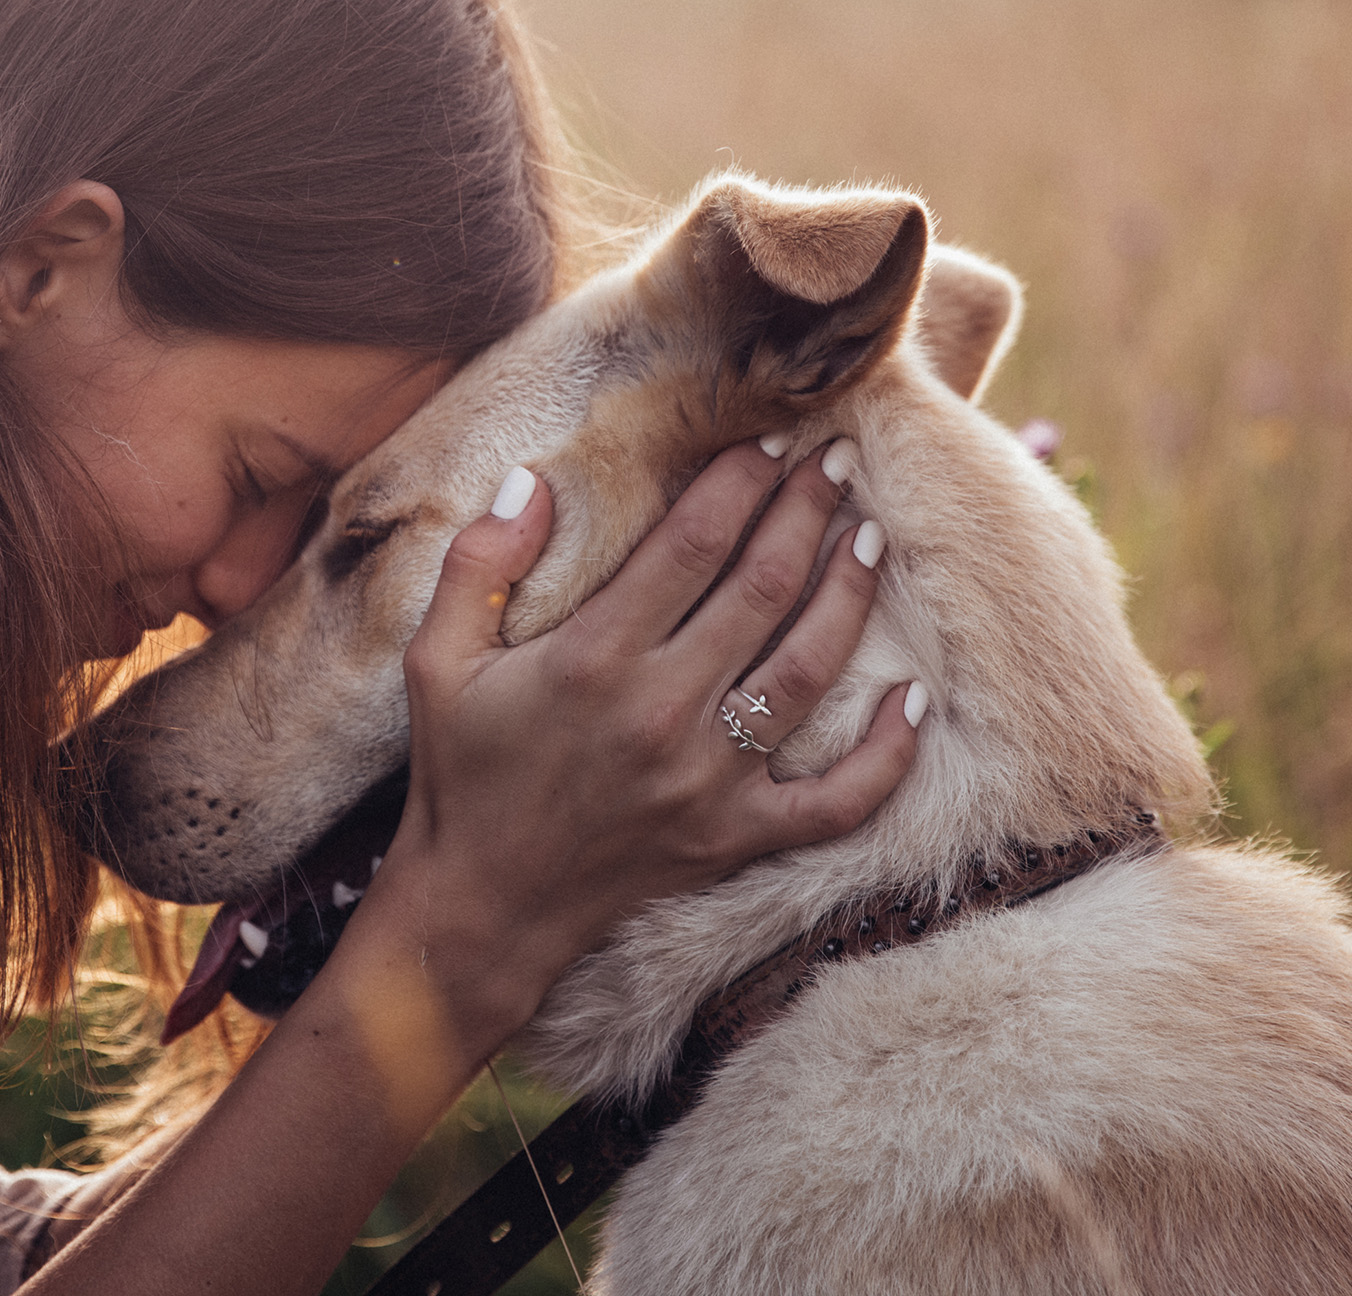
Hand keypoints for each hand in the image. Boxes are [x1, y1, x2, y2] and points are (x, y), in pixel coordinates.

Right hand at [374, 439, 920, 1045]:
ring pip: (808, 670)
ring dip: (849, 596)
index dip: (740, 481)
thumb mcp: (437, 661)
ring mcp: (708, 782)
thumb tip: (535, 480)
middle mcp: (660, 713)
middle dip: (806, 513)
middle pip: (764, 588)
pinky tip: (914, 700)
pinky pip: (837, 800)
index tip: (767, 441)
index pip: (692, 543)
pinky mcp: (735, 838)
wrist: (480, 909)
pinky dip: (887, 755)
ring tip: (869, 538)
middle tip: (835, 461)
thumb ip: (478, 565)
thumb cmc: (459, 775)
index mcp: (592, 658)